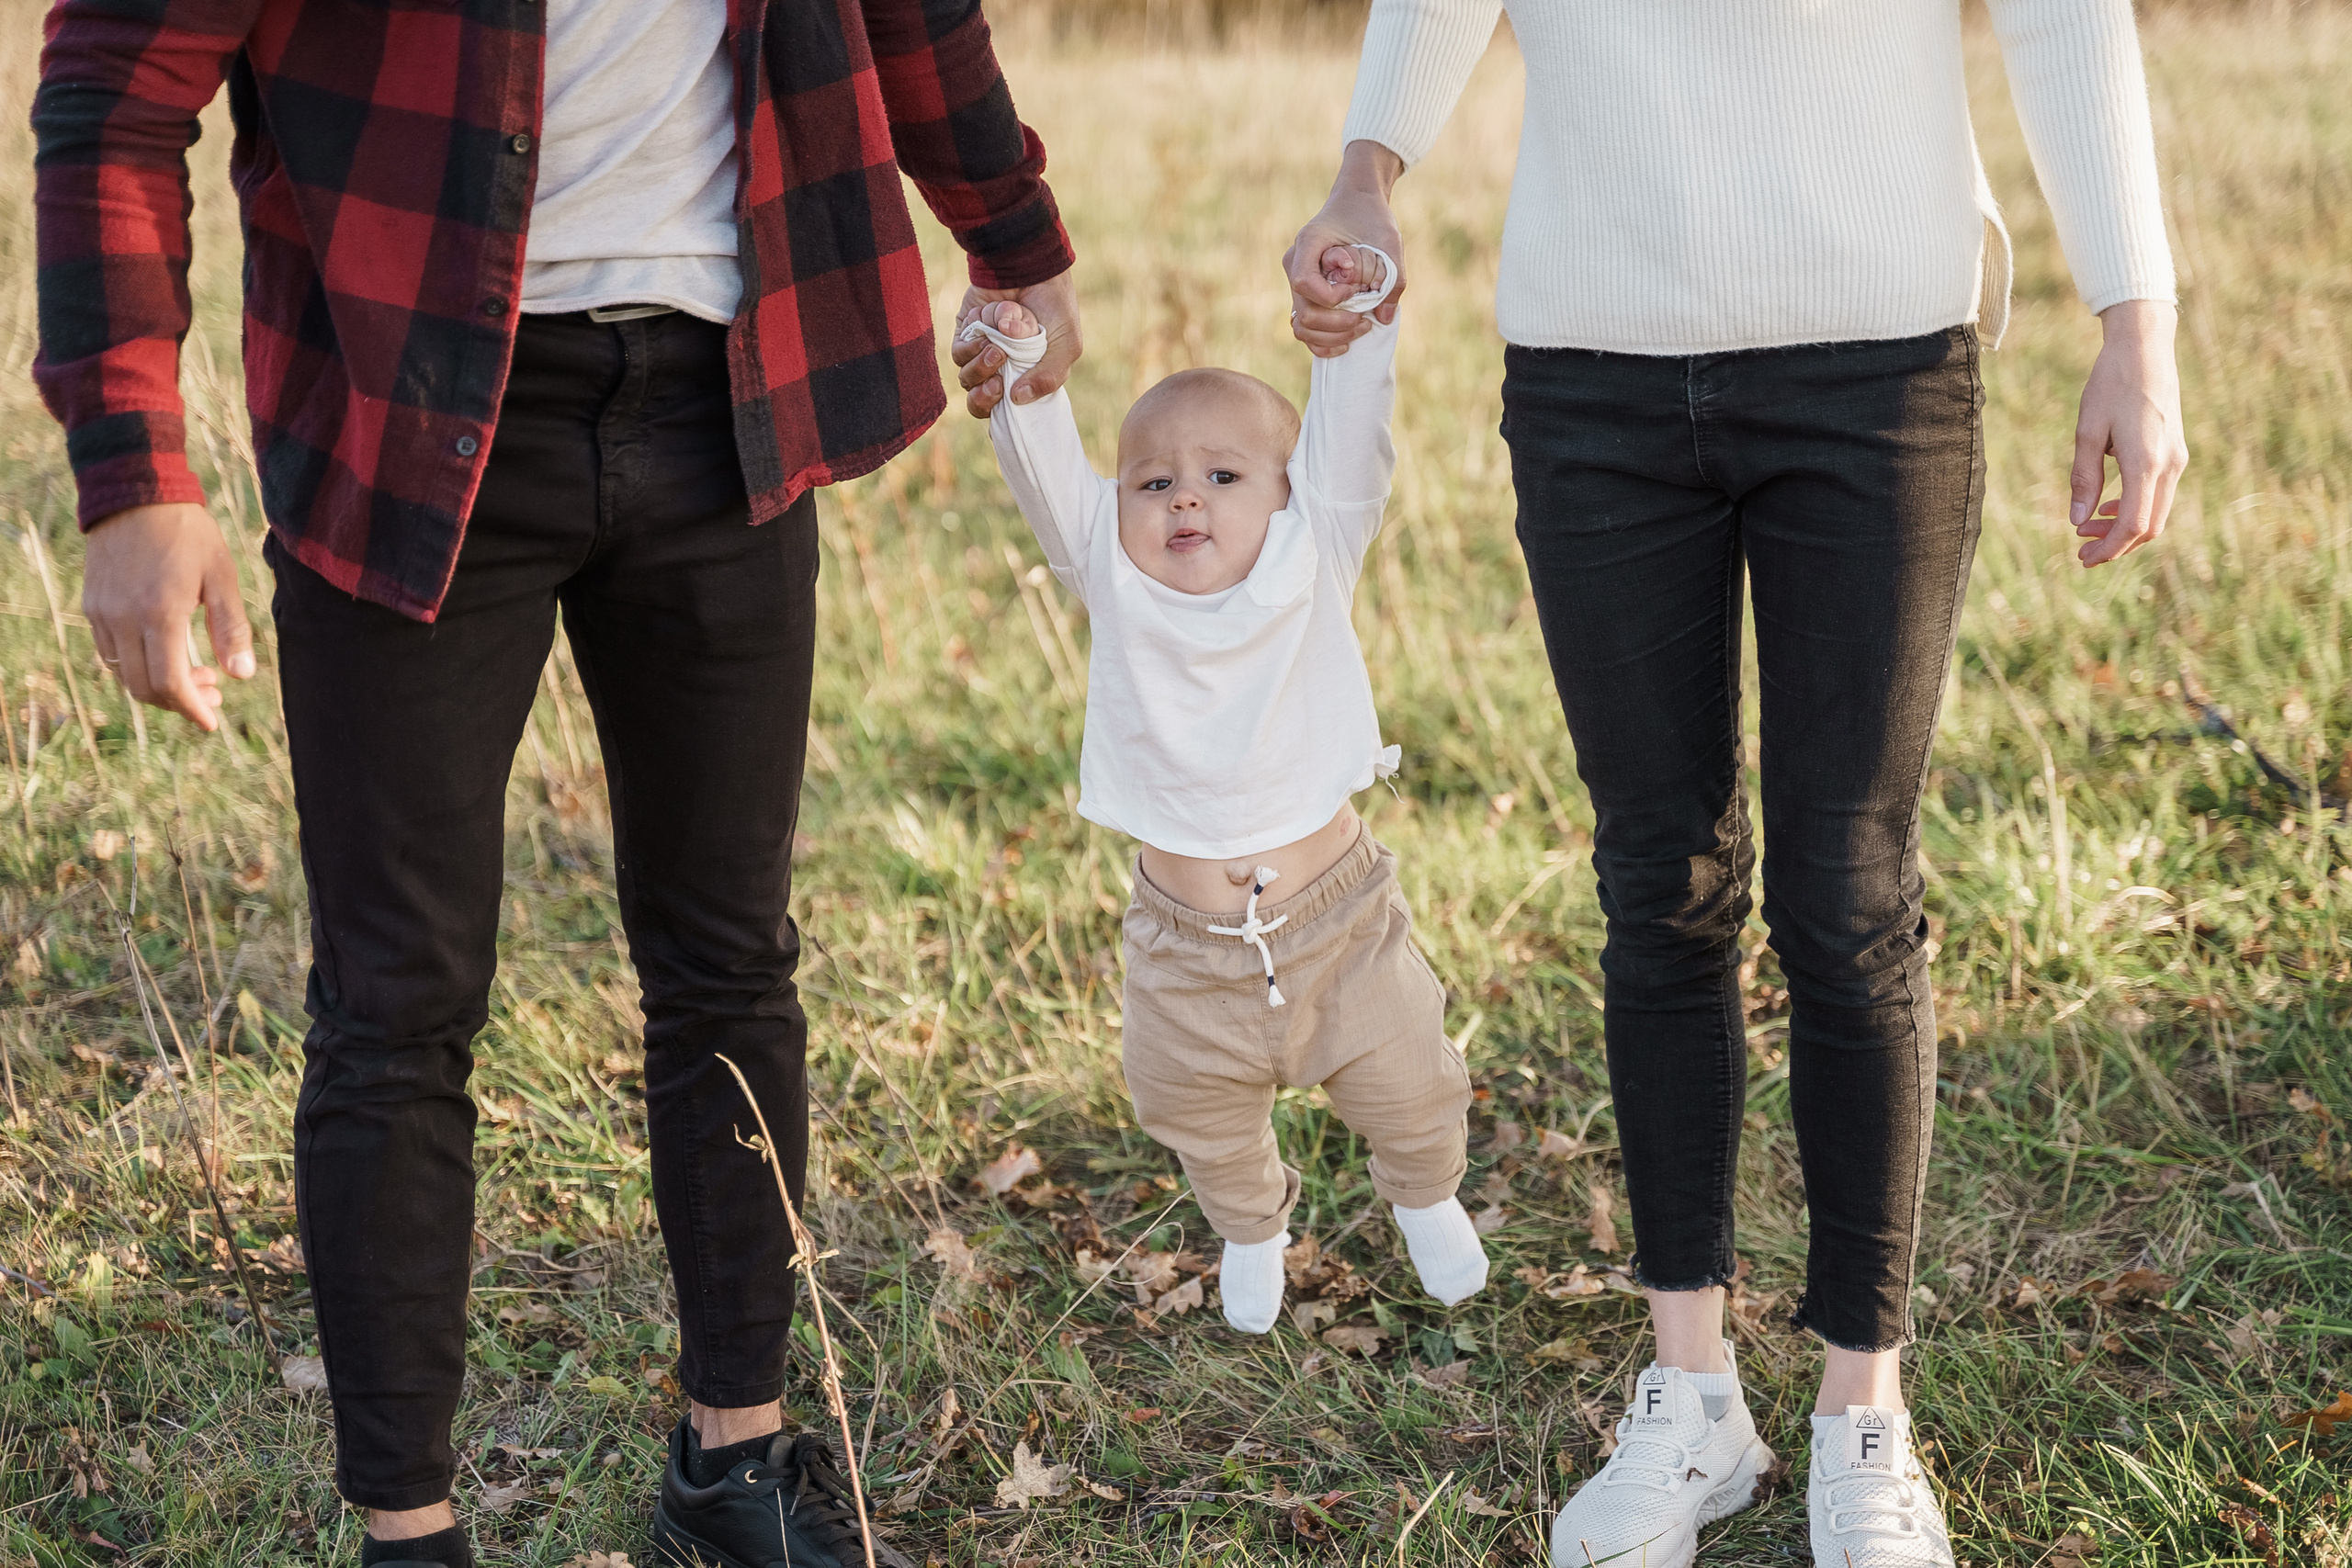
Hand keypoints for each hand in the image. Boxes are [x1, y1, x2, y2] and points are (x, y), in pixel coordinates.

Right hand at [81, 502, 255, 731]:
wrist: (137, 493)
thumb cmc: (187, 532)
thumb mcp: (222, 576)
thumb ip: (232, 628)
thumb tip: (241, 676)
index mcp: (159, 613)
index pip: (170, 683)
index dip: (192, 709)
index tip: (212, 721)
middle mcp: (123, 618)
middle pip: (144, 687)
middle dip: (180, 701)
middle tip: (214, 692)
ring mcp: (102, 613)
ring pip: (124, 674)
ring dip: (159, 685)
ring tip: (198, 673)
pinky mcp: (92, 605)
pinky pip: (111, 652)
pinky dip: (138, 666)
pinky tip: (167, 654)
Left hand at [952, 268, 1080, 416]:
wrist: (1031, 267)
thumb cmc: (1054, 307)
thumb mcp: (1066, 345)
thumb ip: (1049, 377)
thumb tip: (1017, 400)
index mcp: (1027, 378)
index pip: (1006, 411)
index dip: (1001, 413)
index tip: (1008, 398)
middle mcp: (1002, 369)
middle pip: (979, 402)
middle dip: (985, 398)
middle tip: (997, 383)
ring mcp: (982, 353)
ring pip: (967, 378)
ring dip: (982, 366)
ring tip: (998, 348)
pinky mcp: (965, 335)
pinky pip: (959, 353)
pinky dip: (972, 346)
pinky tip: (988, 331)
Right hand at [1285, 140, 1405, 357]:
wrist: (1357, 204)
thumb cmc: (1371, 218)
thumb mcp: (1389, 241)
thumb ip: (1393, 277)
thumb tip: (1384, 317)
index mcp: (1308, 244)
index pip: (1304, 282)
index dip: (1331, 296)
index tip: (1356, 289)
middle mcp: (1295, 264)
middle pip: (1304, 312)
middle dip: (1337, 325)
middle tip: (1366, 319)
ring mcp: (1296, 284)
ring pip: (1300, 326)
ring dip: (1331, 337)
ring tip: (1361, 328)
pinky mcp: (1305, 297)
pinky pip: (1303, 330)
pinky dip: (1322, 343)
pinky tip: (1345, 343)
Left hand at [2070, 299, 2187, 566]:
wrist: (2146, 348)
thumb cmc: (2111, 384)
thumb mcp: (2087, 432)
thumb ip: (2083, 478)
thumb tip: (2077, 520)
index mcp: (2147, 463)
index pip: (2134, 525)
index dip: (2110, 549)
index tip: (2083, 558)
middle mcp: (2169, 465)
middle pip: (2149, 527)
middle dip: (2116, 545)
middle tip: (2082, 551)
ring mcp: (2177, 458)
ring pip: (2156, 512)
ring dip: (2124, 528)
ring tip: (2087, 528)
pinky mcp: (2175, 451)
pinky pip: (2159, 494)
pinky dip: (2134, 508)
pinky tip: (2108, 506)